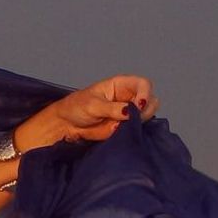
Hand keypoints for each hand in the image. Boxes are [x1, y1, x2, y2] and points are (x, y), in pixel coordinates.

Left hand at [21, 75, 157, 147]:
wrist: (66, 125)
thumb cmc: (76, 107)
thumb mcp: (93, 105)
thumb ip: (112, 108)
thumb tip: (129, 112)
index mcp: (121, 85)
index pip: (143, 84)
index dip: (145, 93)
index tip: (139, 105)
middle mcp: (129, 98)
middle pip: (151, 100)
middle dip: (145, 109)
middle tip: (132, 119)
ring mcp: (129, 114)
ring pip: (147, 116)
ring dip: (140, 122)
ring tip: (123, 126)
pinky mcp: (125, 128)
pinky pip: (136, 130)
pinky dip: (134, 132)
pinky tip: (124, 132)